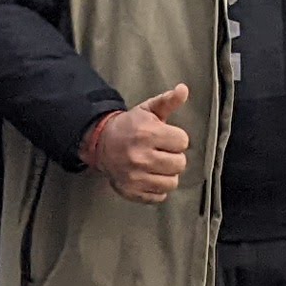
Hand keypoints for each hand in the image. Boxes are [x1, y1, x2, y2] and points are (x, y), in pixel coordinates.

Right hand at [81, 84, 190, 203]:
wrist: (101, 143)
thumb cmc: (130, 126)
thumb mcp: (148, 110)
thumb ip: (168, 101)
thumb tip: (184, 89)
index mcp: (147, 133)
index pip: (182, 141)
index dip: (176, 139)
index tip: (166, 138)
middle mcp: (141, 156)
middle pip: (180, 164)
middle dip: (174, 157)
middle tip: (162, 152)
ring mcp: (135, 176)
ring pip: (172, 182)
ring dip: (168, 174)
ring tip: (157, 165)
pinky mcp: (132, 191)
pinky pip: (159, 196)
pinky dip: (157, 188)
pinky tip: (150, 177)